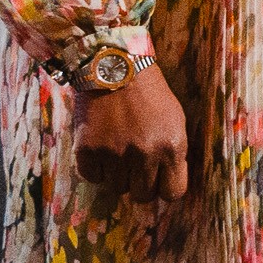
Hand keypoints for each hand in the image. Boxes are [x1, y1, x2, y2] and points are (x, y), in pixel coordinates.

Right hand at [71, 60, 191, 207]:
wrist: (114, 67)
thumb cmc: (149, 94)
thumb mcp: (175, 121)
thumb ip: (173, 153)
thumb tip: (167, 185)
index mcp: (172, 146)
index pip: (173, 192)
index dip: (165, 188)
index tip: (159, 180)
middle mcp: (144, 154)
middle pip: (142, 195)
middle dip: (140, 184)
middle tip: (135, 167)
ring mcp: (114, 153)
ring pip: (116, 188)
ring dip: (116, 175)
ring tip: (117, 150)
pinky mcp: (87, 149)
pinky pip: (91, 177)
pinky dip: (94, 168)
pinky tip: (100, 149)